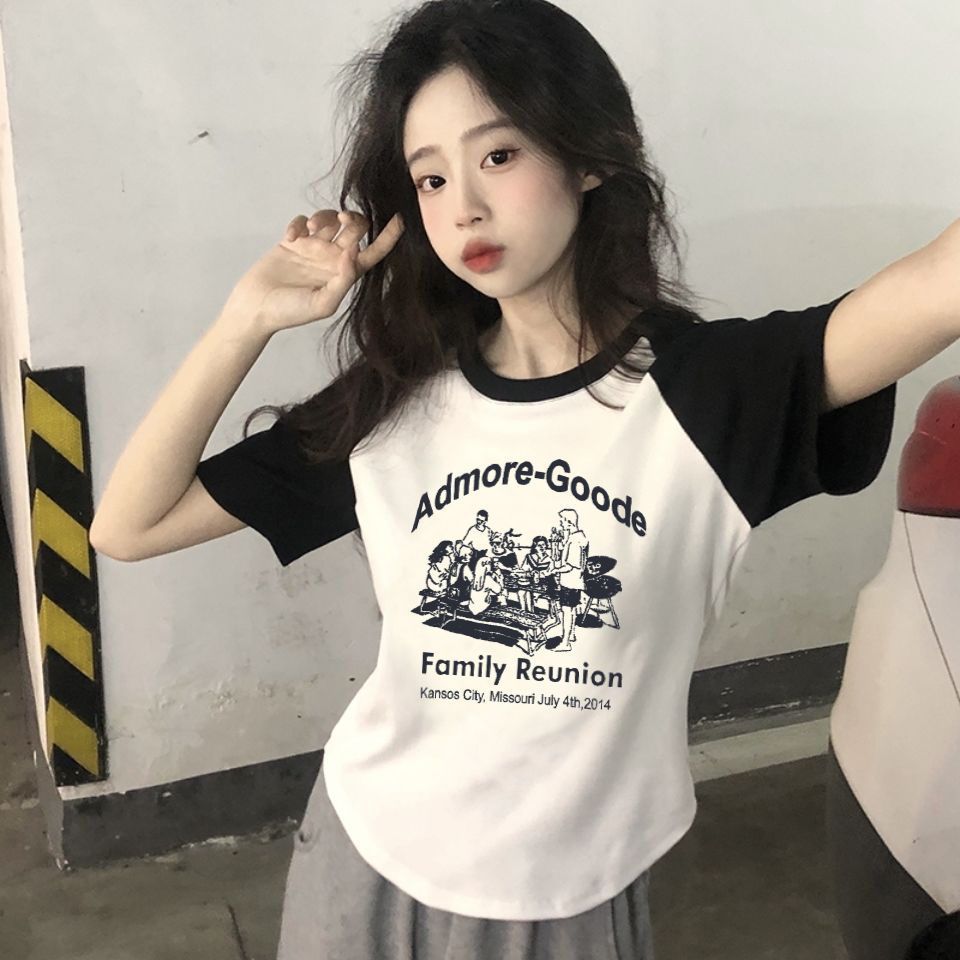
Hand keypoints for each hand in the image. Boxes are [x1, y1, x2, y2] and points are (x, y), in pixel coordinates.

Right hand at [229, 209, 404, 334]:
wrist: (255, 308)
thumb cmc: (289, 312)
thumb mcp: (323, 303)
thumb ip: (343, 280)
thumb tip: (355, 252)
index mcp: (344, 274)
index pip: (373, 252)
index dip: (388, 236)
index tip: (400, 218)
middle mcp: (332, 259)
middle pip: (355, 229)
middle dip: (354, 218)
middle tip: (342, 220)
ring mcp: (312, 248)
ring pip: (329, 219)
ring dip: (324, 216)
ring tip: (310, 227)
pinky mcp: (292, 241)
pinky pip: (301, 221)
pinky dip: (298, 222)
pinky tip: (290, 237)